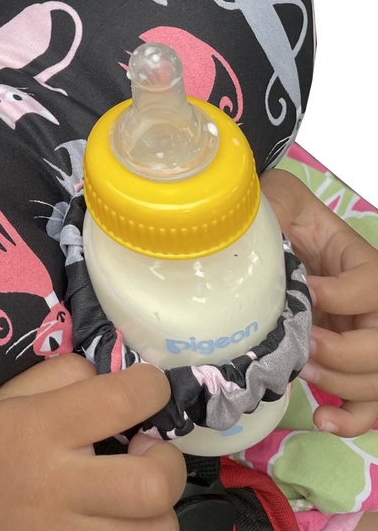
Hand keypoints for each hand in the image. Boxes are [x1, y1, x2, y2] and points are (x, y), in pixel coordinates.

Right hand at [0, 353, 185, 529]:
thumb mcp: (8, 396)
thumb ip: (61, 374)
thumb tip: (114, 375)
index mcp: (39, 429)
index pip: (119, 402)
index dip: (151, 386)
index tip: (149, 387)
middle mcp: (57, 486)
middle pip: (151, 485)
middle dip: (169, 462)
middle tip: (150, 451)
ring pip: (155, 530)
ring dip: (157, 505)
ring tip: (135, 489)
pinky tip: (120, 516)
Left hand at [262, 168, 377, 436]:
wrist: (278, 236)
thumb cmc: (281, 216)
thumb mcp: (281, 200)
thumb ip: (277, 205)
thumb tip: (253, 228)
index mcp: (363, 264)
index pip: (372, 286)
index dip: (342, 296)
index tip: (306, 291)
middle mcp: (375, 305)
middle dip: (344, 353)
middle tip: (303, 347)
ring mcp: (366, 336)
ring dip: (344, 386)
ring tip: (302, 375)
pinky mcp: (353, 364)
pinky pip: (370, 402)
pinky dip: (352, 417)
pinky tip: (322, 420)